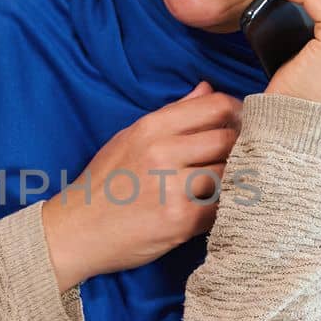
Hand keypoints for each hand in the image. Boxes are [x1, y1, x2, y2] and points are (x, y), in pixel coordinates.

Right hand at [41, 81, 241, 290]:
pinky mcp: (181, 220)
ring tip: (229, 182)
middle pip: (228, 138)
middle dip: (241, 146)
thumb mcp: (129, 137)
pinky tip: (217, 206)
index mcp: (151, 128)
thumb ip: (172, 114)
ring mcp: (173, 188)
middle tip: (242, 156)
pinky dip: (226, 205)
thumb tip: (207, 89)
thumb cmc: (104, 184)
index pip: (214, 106)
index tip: (241, 122)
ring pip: (230, 172)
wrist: (78, 231)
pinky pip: (222, 205)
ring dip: (235, 178)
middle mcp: (163, 153)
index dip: (237, 111)